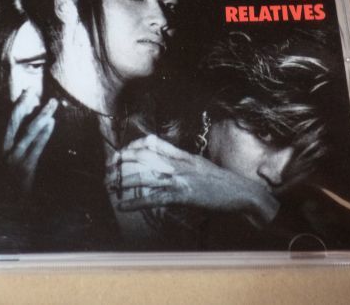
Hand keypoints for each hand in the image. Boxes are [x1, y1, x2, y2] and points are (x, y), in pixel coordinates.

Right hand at [4, 91, 57, 192]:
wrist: (11, 212)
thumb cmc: (16, 186)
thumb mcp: (18, 163)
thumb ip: (26, 145)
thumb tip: (41, 123)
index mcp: (1, 148)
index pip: (9, 121)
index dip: (18, 105)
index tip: (28, 91)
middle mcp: (4, 151)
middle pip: (14, 122)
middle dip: (26, 105)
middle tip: (37, 91)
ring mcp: (13, 160)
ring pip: (27, 132)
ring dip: (41, 116)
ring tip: (52, 105)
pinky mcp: (24, 169)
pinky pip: (35, 147)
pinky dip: (43, 134)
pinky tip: (51, 124)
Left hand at [106, 135, 279, 226]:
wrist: (240, 192)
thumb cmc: (221, 181)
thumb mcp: (199, 164)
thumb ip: (181, 159)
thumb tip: (162, 156)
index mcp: (182, 155)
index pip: (152, 143)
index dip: (133, 146)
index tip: (121, 153)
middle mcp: (178, 164)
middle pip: (144, 156)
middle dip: (122, 161)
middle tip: (108, 167)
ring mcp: (179, 179)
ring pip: (145, 176)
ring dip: (124, 181)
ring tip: (109, 185)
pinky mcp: (182, 196)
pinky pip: (153, 199)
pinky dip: (136, 203)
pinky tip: (123, 206)